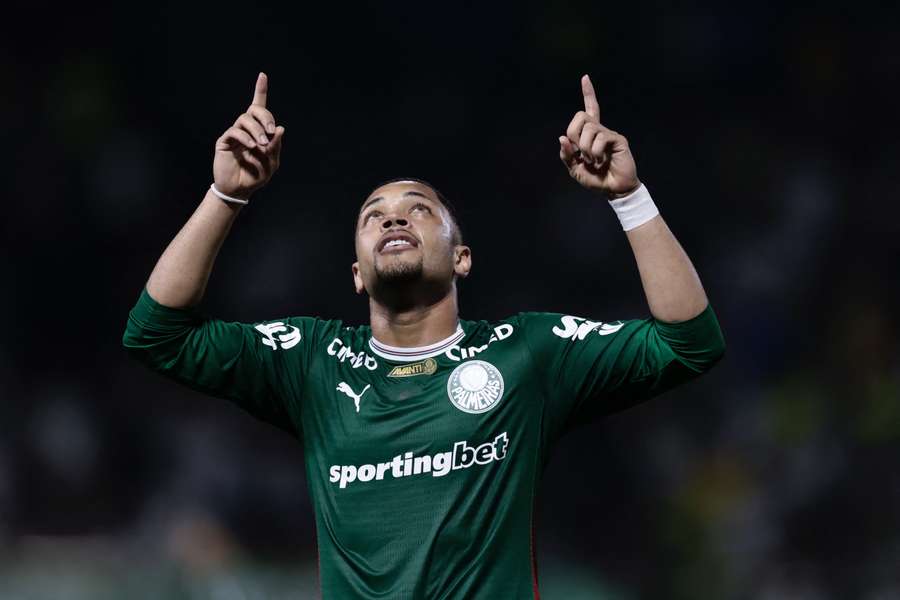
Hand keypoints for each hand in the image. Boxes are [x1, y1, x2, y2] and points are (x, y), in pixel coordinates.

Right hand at [213, 72, 285, 198]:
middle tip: (271, 131)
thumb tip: (280, 128)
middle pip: (254, 110)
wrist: (239, 190)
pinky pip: (234, 132)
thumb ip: (276, 146)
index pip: (259, 107)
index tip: (262, 75)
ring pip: (244, 119)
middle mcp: (246, 129)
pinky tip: (252, 146)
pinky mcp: (224, 141)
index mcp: (259, 131)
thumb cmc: (256, 176)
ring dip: (256, 130)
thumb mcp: (271, 162)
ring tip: (262, 144)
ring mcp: (234, 134)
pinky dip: (245, 137)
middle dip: (265, 116)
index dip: (260, 90)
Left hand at [559, 75, 639, 198]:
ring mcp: (609, 134)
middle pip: (580, 116)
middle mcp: (599, 130)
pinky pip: (600, 138)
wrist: (613, 190)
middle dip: (574, 134)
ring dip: (586, 149)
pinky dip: (595, 152)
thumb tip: (562, 138)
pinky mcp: (617, 139)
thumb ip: (567, 155)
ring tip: (594, 161)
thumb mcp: (575, 170)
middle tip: (581, 153)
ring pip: (588, 128)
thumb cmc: (596, 179)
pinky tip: (602, 161)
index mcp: (589, 135)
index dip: (588, 93)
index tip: (585, 78)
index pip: (588, 110)